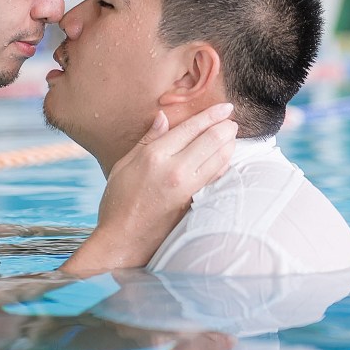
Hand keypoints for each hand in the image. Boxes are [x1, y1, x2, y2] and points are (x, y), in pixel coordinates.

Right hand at [60, 103, 236, 275]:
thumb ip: (147, 140)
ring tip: (231, 135)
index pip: (191, 128)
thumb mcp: (123, 165)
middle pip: (211, 141)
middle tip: (231, 120)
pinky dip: (223, 164)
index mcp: (155, 156)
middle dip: (226, 127)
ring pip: (219, 159)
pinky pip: (216, 177)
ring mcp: (187, 188)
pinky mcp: (195, 203)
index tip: (225, 107)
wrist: (122, 242)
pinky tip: (224, 158)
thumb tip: (163, 117)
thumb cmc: (118, 203)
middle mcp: (175, 170)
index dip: (211, 115)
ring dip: (229, 144)